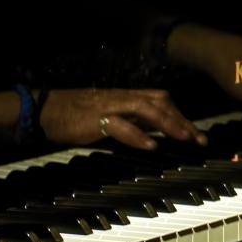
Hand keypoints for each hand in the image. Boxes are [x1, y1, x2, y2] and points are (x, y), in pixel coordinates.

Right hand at [39, 88, 205, 149]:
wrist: (43, 110)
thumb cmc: (75, 116)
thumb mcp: (109, 117)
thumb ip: (131, 122)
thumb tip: (154, 134)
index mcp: (126, 96)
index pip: (162, 101)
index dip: (181, 116)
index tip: (197, 134)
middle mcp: (122, 97)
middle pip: (160, 103)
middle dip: (182, 120)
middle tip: (199, 139)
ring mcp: (109, 106)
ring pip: (145, 109)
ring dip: (167, 123)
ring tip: (183, 138)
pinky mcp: (95, 118)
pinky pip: (120, 125)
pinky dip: (137, 135)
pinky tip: (151, 145)